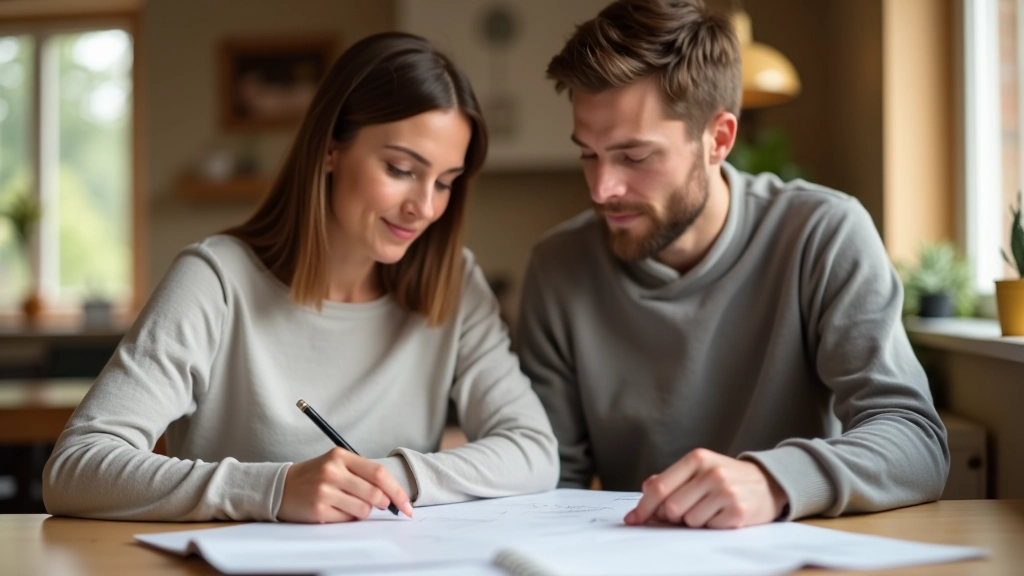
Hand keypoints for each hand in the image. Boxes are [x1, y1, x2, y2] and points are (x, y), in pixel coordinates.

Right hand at [277, 448, 413, 522]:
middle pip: (375, 493)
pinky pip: (347, 519)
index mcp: (341, 456)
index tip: (407, 505)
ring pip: (364, 509)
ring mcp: (324, 490)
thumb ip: (363, 474)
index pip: (379, 472)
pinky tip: (334, 510)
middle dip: (384, 504)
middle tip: (381, 506)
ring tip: (348, 504)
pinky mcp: (318, 509)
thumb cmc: (315, 476)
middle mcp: (333, 471)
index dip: (397, 491)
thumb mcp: (337, 465)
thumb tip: (392, 495)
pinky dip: (347, 518)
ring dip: (363, 511)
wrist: (280, 487)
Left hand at [624, 448, 787, 528]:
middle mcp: (712, 473)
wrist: (768, 483)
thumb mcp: (698, 469)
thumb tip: (645, 491)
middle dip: (671, 516)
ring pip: (689, 521)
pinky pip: (709, 529)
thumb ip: (670, 478)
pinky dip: (711, 526)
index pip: (660, 487)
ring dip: (694, 520)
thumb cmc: (726, 477)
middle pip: (671, 508)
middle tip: (685, 510)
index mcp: (697, 458)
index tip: (633, 519)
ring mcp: (726, 492)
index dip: (643, 507)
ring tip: (709, 508)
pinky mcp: (738, 511)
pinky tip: (722, 514)